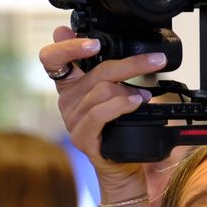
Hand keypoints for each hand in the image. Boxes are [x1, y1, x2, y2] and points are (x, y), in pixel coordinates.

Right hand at [37, 27, 167, 194]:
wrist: (123, 164)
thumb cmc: (119, 125)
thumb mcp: (115, 89)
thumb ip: (108, 66)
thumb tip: (113, 42)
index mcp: (69, 84)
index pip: (51, 58)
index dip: (68, 46)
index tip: (95, 43)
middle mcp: (66, 100)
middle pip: (94, 72)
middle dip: (130, 64)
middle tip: (155, 60)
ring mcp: (71, 120)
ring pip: (101, 91)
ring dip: (129, 90)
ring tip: (145, 96)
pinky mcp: (81, 137)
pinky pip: (100, 113)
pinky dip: (122, 104)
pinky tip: (135, 102)